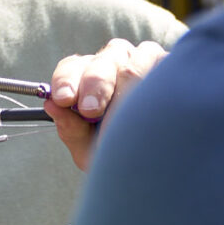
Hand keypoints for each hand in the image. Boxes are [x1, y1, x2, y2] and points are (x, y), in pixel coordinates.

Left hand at [46, 37, 168, 170]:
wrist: (159, 166)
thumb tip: (53, 106)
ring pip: (131, 66)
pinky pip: (161, 69)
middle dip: (94, 86)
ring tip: (124, 116)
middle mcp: (114, 60)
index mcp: (87, 75)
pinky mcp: (171, 65)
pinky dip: (154, 88)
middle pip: (101, 62)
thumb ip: (72, 130)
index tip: (64, 100)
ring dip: (124, 91)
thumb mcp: (90, 150)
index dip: (66, 81)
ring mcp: (144, 58)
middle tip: (90, 111)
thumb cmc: (119, 152)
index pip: (72, 67)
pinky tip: (153, 108)